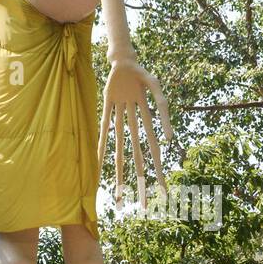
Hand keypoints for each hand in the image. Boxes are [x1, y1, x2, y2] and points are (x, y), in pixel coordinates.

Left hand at [97, 56, 171, 206]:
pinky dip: (98, 145)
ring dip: (119, 169)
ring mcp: (120, 118)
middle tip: (142, 204)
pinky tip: (95, 163)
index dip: (158, 171)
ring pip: (119, 147)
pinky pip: (101, 130)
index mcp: (149, 120)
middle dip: (139, 179)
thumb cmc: (143, 74)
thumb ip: (164, 112)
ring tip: (118, 192)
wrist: (124, 59)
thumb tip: (167, 138)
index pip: (154, 150)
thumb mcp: (158, 90)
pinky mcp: (106, 109)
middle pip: (136, 155)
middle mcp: (134, 124)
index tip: (163, 191)